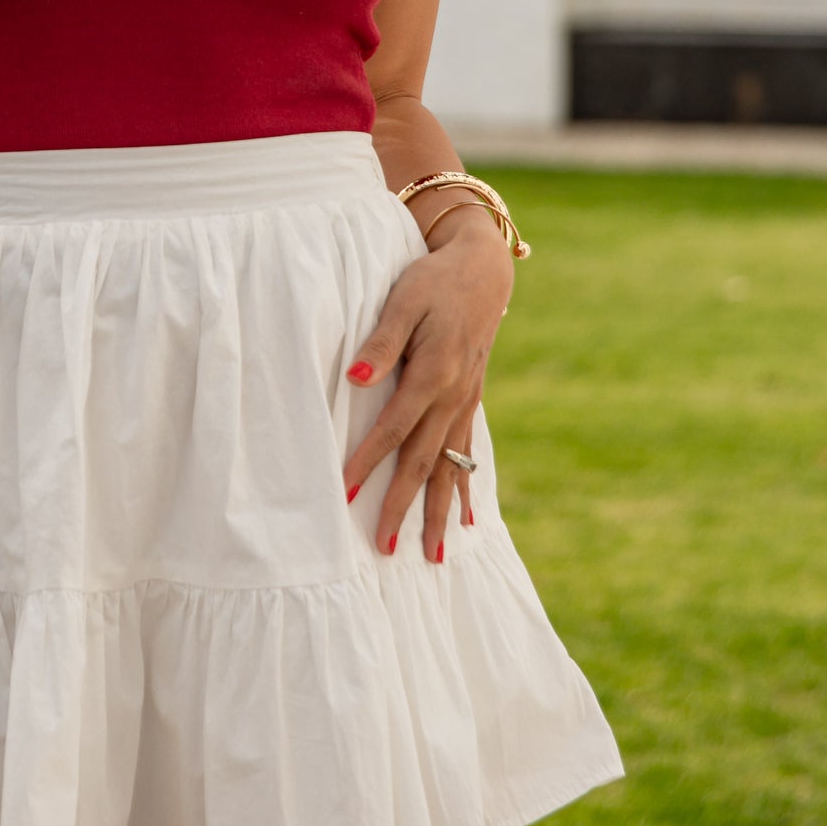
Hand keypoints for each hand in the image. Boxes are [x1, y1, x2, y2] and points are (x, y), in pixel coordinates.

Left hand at [341, 214, 513, 561]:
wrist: (481, 271)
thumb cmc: (432, 281)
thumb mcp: (403, 301)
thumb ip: (379, 342)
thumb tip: (354, 379)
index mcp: (432, 374)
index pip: (392, 430)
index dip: (367, 464)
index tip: (345, 497)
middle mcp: (453, 397)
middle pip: (423, 462)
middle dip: (403, 507)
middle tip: (385, 550)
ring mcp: (467, 402)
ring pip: (451, 467)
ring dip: (440, 511)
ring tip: (433, 555)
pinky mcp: (472, 401)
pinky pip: (468, 455)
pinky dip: (466, 488)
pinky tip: (469, 519)